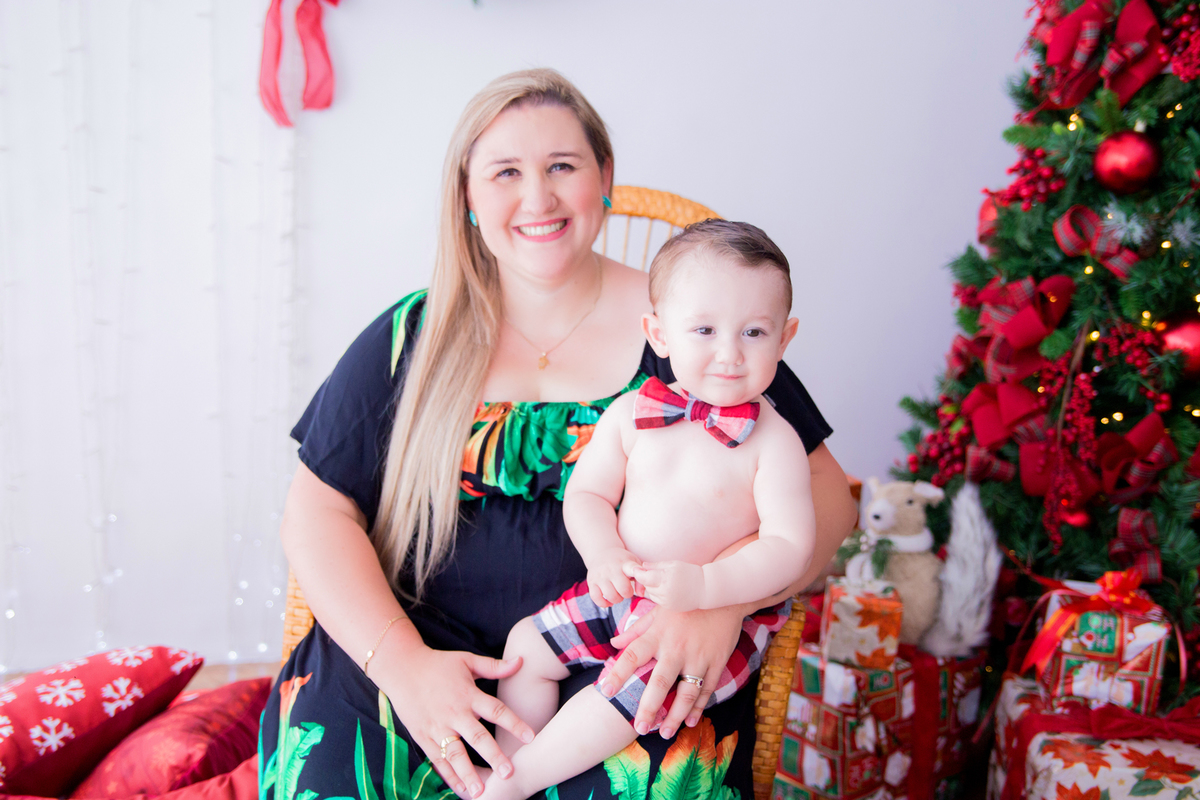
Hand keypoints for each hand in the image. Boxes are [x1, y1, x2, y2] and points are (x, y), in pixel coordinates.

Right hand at [378, 645, 534, 797]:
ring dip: (468, 773)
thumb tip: (522, 661)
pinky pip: (436, 759)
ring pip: (454, 753)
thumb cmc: (438, 663)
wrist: (401, 667)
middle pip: (477, 737)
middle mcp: (454, 713)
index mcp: (468, 695)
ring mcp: (437, 726)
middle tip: (508, 773)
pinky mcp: (422, 735)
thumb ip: (494, 666)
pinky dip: (448, 775)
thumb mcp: (467, 660)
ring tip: (480, 792)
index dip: (514, 723)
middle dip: (493, 755)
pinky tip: (461, 789)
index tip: (531, 737)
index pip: (496, 710)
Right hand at [587, 547, 640, 606]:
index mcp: (624, 563)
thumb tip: (640, 594)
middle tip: (626, 590)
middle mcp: (611, 569)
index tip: (637, 578)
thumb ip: (640, 578)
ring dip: (617, 599)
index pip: (632, 568)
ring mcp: (600, 576)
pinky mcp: (591, 582)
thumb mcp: (634, 563)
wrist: (602, 552)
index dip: (637, 575)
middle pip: (623, 589)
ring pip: (610, 596)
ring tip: (618, 595)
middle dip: (627, 594)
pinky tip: (609, 601)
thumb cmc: (621, 561)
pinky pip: (596, 598)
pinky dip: (604, 603)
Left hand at [602, 603, 743, 737]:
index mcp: (658, 634)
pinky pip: (707, 689)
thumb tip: (614, 643)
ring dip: (675, 716)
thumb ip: (636, 629)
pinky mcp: (717, 661)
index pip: (632, 655)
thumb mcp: (658, 610)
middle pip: (660, 683)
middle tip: (640, 726)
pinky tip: (690, 721)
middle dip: (649, 707)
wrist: (723, 593)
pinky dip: (699, 708)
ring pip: (686, 693)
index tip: (606, 691)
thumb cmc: (685, 602)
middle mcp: (677, 647)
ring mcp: (699, 656)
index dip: (618, 673)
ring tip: (664, 733)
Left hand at [625, 561, 704, 610]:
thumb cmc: (690, 573)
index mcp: (666, 579)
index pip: (644, 577)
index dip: (638, 573)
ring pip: (651, 594)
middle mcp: (665, 592)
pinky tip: (667, 589)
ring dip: (653, 587)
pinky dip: (659, 594)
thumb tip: (642, 566)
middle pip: (647, 586)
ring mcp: (667, 602)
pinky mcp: (669, 608)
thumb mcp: (673, 564)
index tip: (636, 569)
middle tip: (653, 573)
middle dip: (647, 579)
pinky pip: (658, 600)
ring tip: (663, 581)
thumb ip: (656, 565)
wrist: (706, 589)